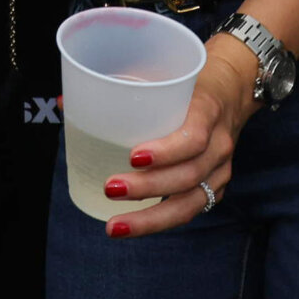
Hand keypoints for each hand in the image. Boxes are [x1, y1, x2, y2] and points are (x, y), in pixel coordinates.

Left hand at [102, 34, 258, 237]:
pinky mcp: (216, 185)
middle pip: (188, 175)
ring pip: (190, 202)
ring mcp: (221, 168)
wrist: (235, 86)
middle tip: (110, 189)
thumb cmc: (190, 78)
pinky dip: (162, 219)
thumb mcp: (166, 71)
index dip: (166, 150)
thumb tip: (63, 100)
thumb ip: (121, 83)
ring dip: (151, 217)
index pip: (194, 135)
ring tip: (116, 225)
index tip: (132, 156)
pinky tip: (135, 226)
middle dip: (147, 188)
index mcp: (208, 109)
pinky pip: (190, 208)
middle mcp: (219, 143)